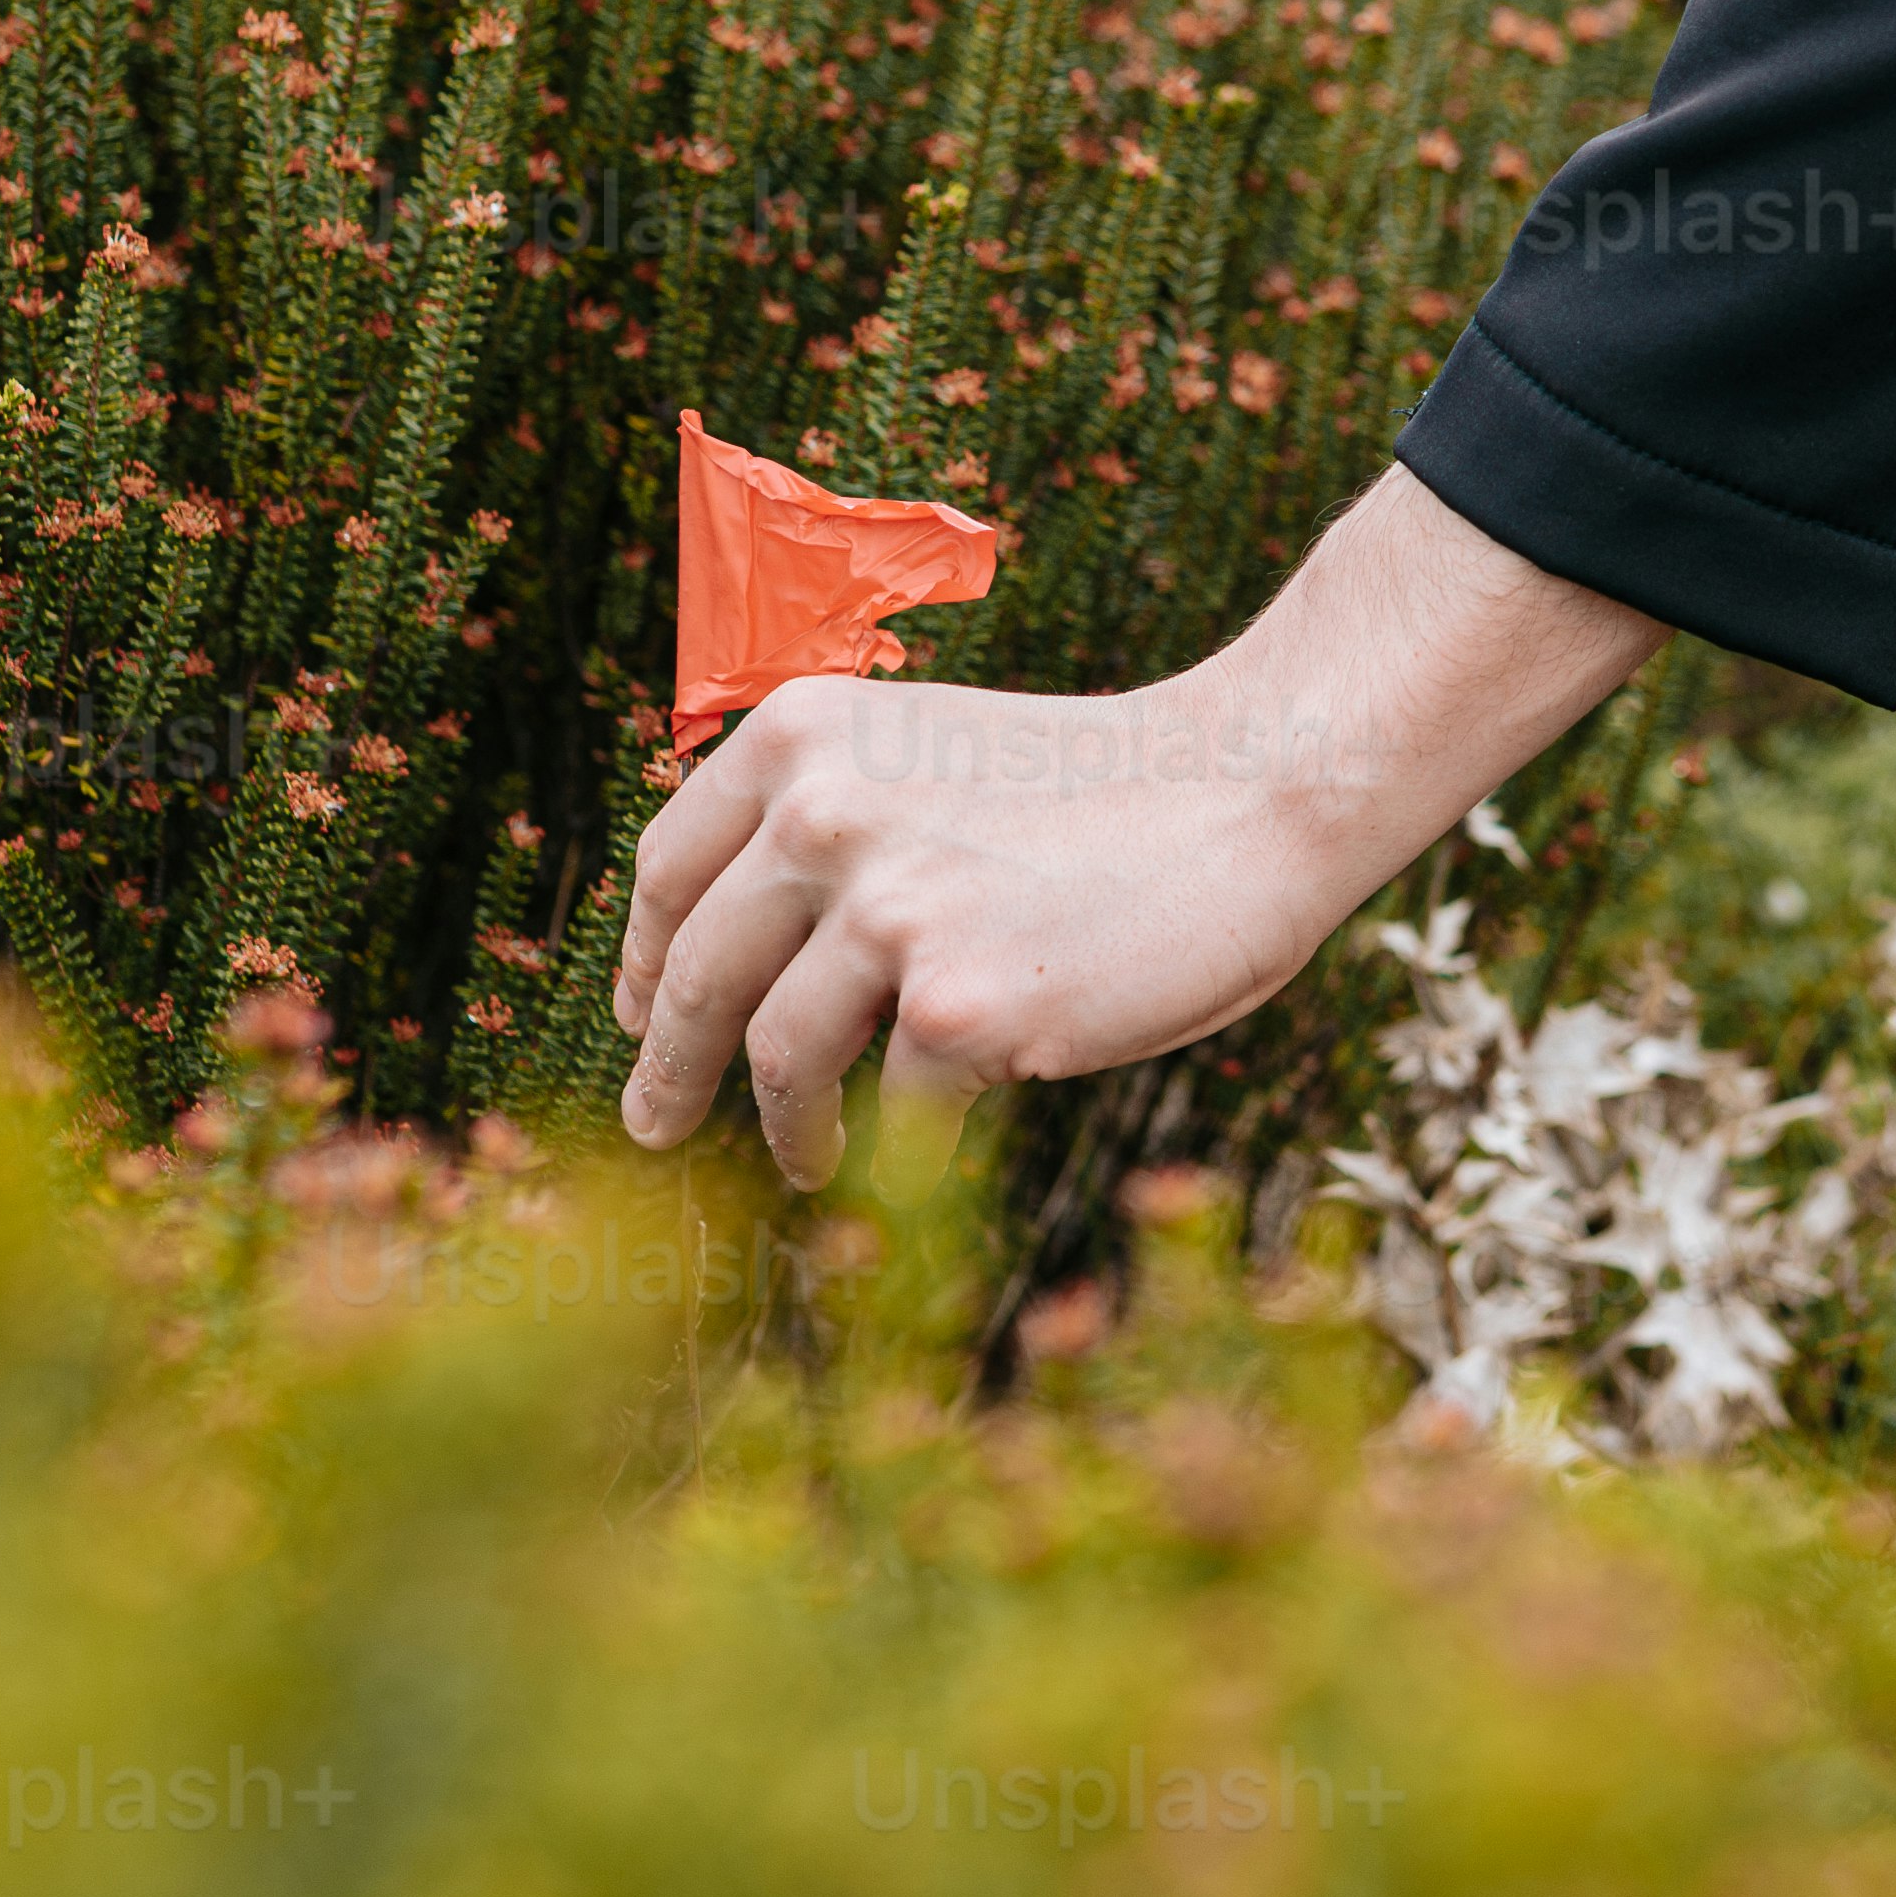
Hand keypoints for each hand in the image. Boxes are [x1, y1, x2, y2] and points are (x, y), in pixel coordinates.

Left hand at [609, 464, 1658, 1195]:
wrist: (1255, 788)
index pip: (671, 866)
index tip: (640, 1015)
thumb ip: (833, 825)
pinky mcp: (956, 1008)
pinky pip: (899, 1109)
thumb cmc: (1099, 794)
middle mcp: (823, 811)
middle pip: (696, 974)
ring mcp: (886, 910)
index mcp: (806, 736)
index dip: (644, 956)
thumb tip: (728, 961)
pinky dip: (907, 1140)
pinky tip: (929, 1142)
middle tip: (655, 1128)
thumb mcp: (927, 759)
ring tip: (807, 1159)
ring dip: (783, 1127)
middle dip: (667, 1068)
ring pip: (775, 1057)